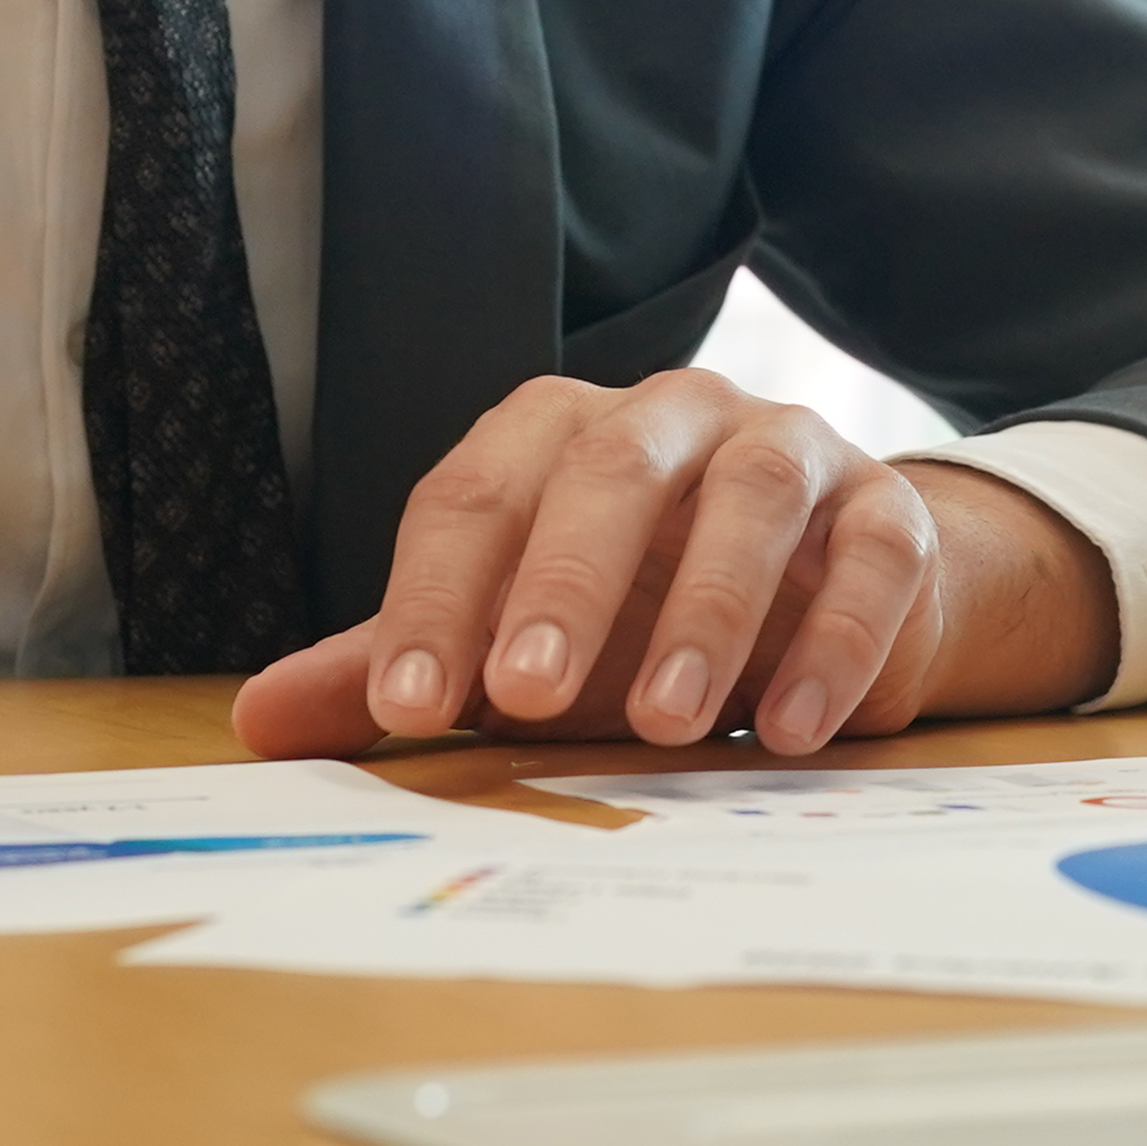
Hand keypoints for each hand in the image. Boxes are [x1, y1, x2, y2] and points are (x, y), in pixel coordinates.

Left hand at [227, 367, 1119, 759]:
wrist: (822, 593)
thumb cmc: (634, 610)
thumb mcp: (510, 642)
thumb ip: (395, 672)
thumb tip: (257, 724)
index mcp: (560, 434)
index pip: (477, 493)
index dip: (437, 598)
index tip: (411, 709)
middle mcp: (674, 417)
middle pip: (612, 466)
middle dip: (566, 583)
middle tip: (529, 698)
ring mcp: (790, 451)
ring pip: (751, 496)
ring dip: (707, 609)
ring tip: (669, 723)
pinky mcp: (889, 512)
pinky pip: (872, 555)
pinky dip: (834, 639)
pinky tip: (790, 728)